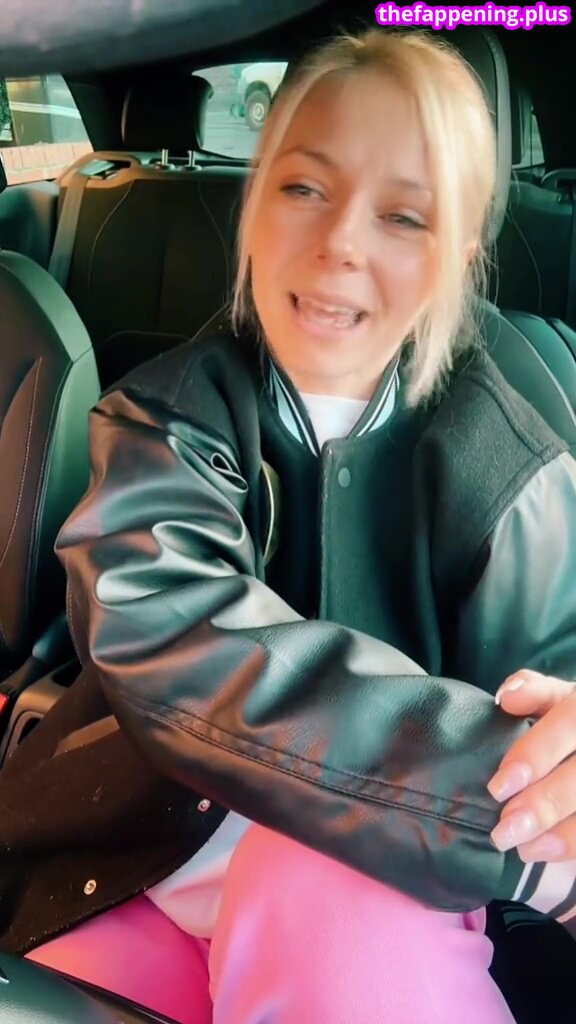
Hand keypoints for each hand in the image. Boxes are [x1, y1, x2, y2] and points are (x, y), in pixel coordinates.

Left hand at [487, 670, 575, 862]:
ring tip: (524, 849)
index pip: (568, 724)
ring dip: (563, 834)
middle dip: (546, 804)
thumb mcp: (563, 697)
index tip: (499, 786)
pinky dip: (574, 842)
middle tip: (505, 830)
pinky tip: (548, 853)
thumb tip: (506, 697)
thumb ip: (536, 693)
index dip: (535, 755)